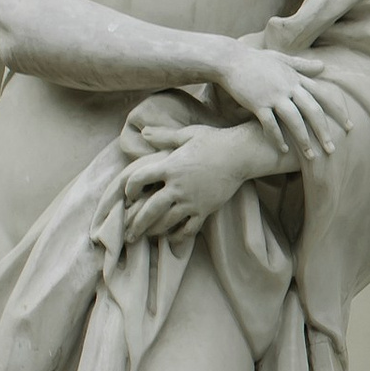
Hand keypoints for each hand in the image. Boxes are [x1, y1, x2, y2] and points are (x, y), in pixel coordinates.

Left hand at [119, 123, 253, 244]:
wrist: (241, 154)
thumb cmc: (214, 141)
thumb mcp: (186, 134)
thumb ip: (163, 136)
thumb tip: (143, 131)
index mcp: (169, 167)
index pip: (139, 179)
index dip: (129, 188)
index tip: (129, 195)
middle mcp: (177, 187)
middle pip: (150, 210)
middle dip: (136, 224)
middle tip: (128, 234)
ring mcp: (192, 201)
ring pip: (167, 222)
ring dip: (154, 231)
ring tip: (146, 236)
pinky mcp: (205, 209)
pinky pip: (189, 228)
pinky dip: (179, 236)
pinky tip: (172, 239)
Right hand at [218, 42, 338, 164]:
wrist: (230, 59)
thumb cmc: (257, 60)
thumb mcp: (282, 60)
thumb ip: (303, 66)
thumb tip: (324, 66)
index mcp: (297, 78)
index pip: (325, 96)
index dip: (338, 112)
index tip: (350, 127)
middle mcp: (289, 87)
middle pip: (313, 112)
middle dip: (324, 132)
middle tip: (332, 150)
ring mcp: (274, 96)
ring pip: (295, 121)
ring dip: (304, 140)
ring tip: (311, 156)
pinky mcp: (257, 103)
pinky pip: (271, 124)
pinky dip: (278, 138)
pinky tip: (283, 150)